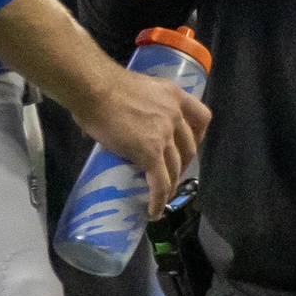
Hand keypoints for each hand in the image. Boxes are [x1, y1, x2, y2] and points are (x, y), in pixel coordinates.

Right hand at [72, 68, 210, 215]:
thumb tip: (108, 123)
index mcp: (173, 95)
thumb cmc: (102, 84)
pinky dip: (159, 200)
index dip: (198, 136)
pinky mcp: (150, 152)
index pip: (201, 117)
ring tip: (162, 197)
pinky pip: (160, 183)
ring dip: (171, 186)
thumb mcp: (135, 88)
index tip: (189, 146)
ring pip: (175, 168)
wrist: (94, 89)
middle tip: (171, 174)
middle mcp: (175, 114)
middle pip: (189, 147)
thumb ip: (134, 105)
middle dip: (183, 165)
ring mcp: (164, 134)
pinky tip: (154, 210)